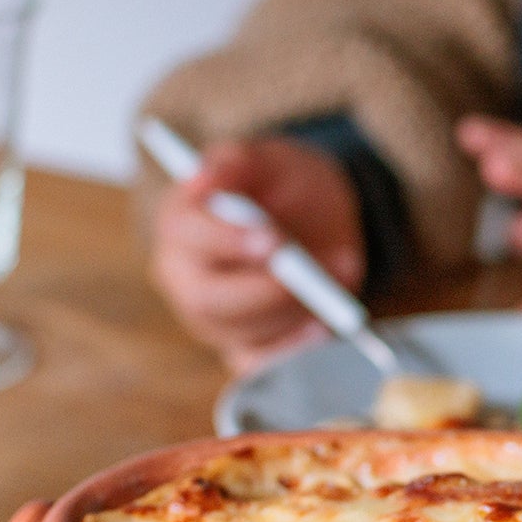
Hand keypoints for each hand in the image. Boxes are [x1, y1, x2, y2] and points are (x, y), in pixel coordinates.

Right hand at [150, 137, 363, 373]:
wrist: (317, 215)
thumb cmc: (283, 185)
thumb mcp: (267, 160)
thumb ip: (237, 162)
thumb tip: (203, 176)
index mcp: (181, 226)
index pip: (187, 236)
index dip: (228, 240)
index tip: (273, 239)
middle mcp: (186, 278)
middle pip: (208, 300)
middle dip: (264, 289)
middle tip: (309, 273)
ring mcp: (213, 318)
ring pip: (243, 331)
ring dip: (295, 308)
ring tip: (340, 272)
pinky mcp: (243, 345)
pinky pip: (261, 362)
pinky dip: (295, 347)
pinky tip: (323, 326)